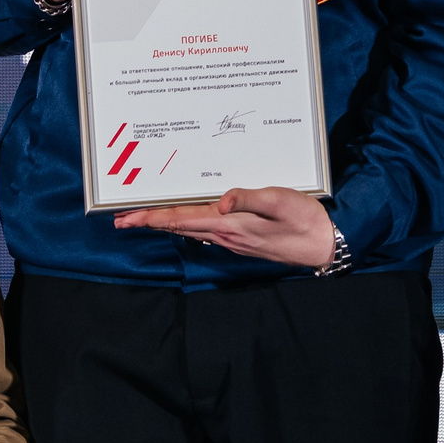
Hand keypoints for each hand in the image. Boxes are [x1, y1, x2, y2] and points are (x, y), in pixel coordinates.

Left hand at [113, 187, 337, 267]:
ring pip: (189, 230)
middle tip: (120, 219)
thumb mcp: (278, 201)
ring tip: (143, 218)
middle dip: (148, 222)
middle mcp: (225, 235)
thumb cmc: (303, 219)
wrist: (323, 244)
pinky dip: (186, 224)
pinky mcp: (241, 239)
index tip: (125, 218)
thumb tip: (222, 200)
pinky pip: (204, 231)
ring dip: (164, 224)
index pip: (180, 220)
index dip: (151, 218)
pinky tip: (183, 220)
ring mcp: (232, 240)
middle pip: (178, 227)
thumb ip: (249, 198)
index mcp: (229, 224)